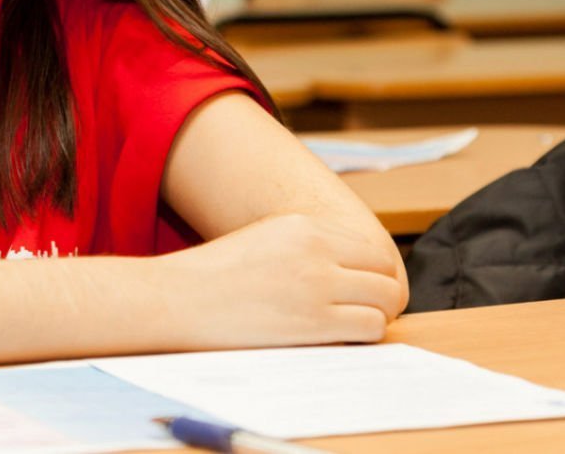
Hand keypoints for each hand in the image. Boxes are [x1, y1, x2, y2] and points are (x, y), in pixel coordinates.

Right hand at [163, 212, 406, 347]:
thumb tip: (349, 272)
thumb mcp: (266, 240)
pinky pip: (370, 326)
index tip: (361, 294)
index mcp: (304, 225)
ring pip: (386, 300)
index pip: (372, 248)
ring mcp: (317, 283)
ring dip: (377, 317)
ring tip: (351, 329)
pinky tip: (339, 340)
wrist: (178, 297)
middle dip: (382, 296)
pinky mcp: (314, 320)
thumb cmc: (214, 277)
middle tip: (363, 315)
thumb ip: (308, 247)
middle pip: (386, 271)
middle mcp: (316, 248)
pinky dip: (365, 336)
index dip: (374, 275)